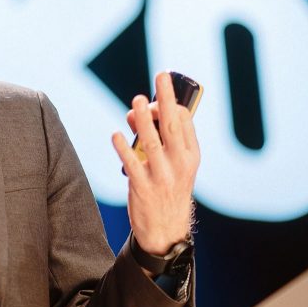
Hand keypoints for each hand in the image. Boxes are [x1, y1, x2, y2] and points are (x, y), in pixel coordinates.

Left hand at [111, 72, 199, 255]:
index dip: (170, 104)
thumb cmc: (169, 190)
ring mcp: (162, 176)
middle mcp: (180, 164)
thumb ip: (159, 139)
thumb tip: (135, 112)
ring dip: (144, 119)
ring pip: (152, 142)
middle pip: (173, 125)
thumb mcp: (176, 166)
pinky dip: (123, 148)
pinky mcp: (143, 188)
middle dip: (166, 98)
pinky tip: (115, 135)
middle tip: (161, 75)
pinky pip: (132, 164)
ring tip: (137, 101)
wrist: (166, 231)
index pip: (185, 122)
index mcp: (191, 156)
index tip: (157, 94)